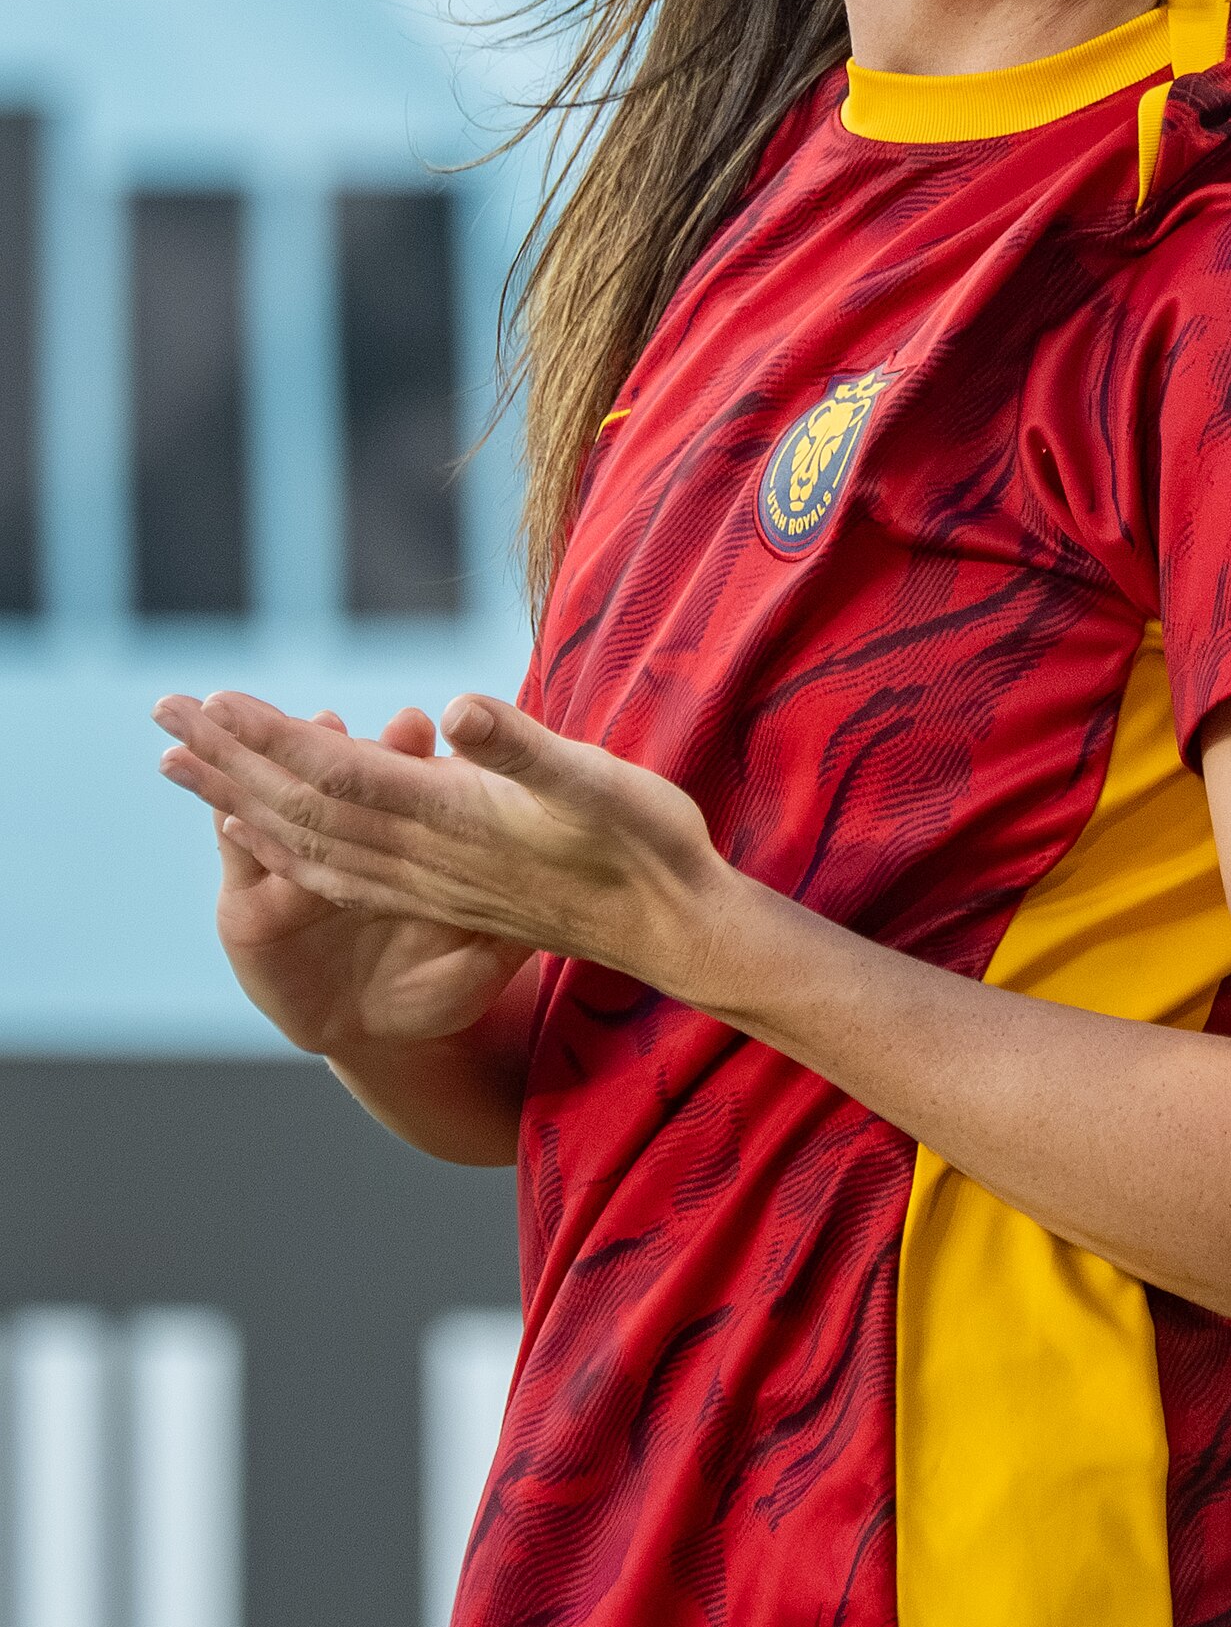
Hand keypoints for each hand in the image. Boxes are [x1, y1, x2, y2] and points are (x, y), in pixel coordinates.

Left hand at [153, 689, 733, 1019]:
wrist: (672, 929)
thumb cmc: (646, 845)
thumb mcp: (596, 780)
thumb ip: (522, 747)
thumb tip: (453, 708)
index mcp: (449, 816)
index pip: (335, 772)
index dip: (272, 735)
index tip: (212, 697)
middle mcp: (421, 855)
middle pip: (300, 805)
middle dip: (227, 756)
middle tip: (161, 710)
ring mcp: (424, 880)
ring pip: (305, 839)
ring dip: (236, 798)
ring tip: (179, 763)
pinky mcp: (436, 894)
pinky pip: (334, 871)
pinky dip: (281, 846)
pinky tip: (256, 832)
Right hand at [159, 703, 524, 1056]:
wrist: (381, 1038)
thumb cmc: (442, 988)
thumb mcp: (483, 958)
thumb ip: (510, 926)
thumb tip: (560, 888)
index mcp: (404, 836)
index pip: (404, 782)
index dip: (405, 754)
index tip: (414, 727)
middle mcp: (345, 838)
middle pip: (321, 774)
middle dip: (307, 734)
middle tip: (320, 714)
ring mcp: (293, 870)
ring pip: (267, 800)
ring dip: (242, 756)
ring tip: (220, 711)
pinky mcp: (251, 907)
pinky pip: (240, 856)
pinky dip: (226, 824)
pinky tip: (206, 790)